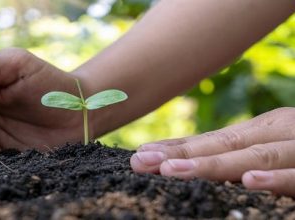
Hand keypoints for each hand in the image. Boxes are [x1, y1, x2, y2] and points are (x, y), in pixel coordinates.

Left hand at [131, 107, 294, 196]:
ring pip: (254, 157)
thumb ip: (234, 155)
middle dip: (181, 154)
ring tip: (172, 170)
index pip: (209, 139)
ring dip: (213, 165)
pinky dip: (276, 179)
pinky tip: (249, 182)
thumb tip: (186, 162)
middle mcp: (276, 134)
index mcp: (259, 131)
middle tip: (143, 162)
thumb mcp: (265, 147)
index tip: (140, 155)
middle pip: (222, 145)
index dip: (175, 147)